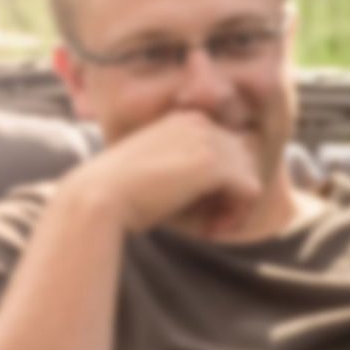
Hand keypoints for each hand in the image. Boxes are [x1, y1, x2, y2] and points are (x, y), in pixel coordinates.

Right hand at [66, 111, 261, 236]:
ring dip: (237, 206)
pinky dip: (237, 214)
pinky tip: (213, 229)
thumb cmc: (124, 193)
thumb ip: (196, 174)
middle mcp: (200, 122)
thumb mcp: (165, 173)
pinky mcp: (213, 164)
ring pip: (251, 176)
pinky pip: (251, 191)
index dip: (225, 182)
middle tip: (213, 222)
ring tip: (212, 226)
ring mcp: (208, 140)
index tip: (206, 210)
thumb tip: (233, 193)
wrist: (98, 196)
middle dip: (235, 194)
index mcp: (186, 120)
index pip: (230, 149)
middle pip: (245, 160)